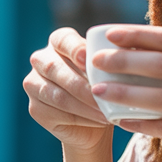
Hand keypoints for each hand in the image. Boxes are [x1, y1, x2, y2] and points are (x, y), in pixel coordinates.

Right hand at [24, 28, 111, 152]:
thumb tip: (127, 53)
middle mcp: (41, 59)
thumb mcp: (113, 69)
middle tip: (103, 94)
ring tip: (106, 112)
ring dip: (84, 105)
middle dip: (81, 84)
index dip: (74, 49)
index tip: (88, 60)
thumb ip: (115, 58)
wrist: (97, 122)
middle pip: (55, 68)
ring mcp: (34, 84)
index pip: (63, 40)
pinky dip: (81, 118)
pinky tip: (98, 120)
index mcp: (59, 41)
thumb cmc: (108, 86)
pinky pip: (56, 113)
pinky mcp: (35, 109)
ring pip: (57, 94)